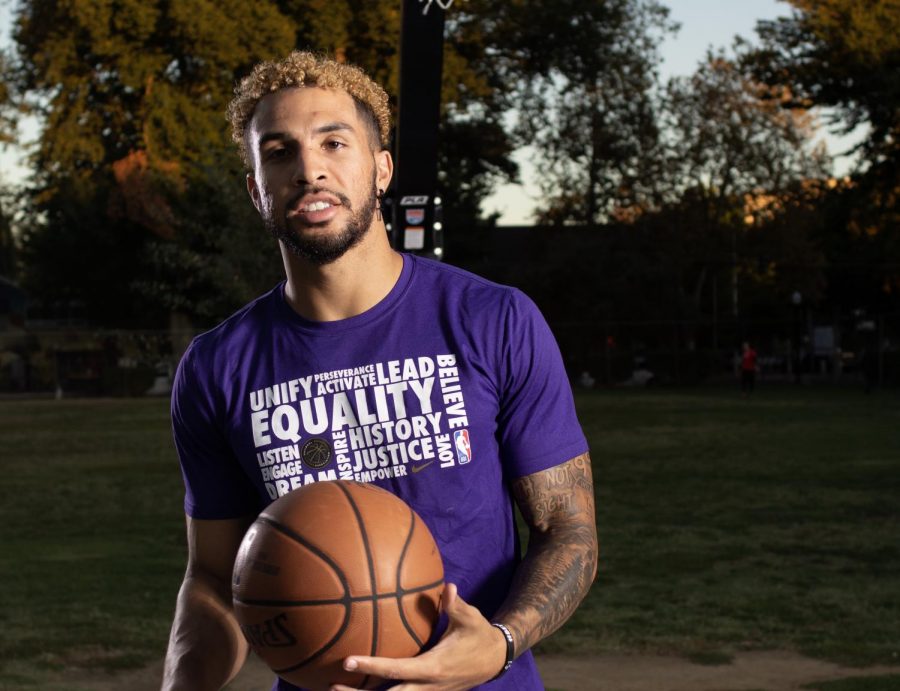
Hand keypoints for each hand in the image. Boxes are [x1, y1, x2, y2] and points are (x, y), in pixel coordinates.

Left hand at [329, 583, 507, 690]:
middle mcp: (426, 686)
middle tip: (332, 685)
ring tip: (337, 688)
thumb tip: (447, 587)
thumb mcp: (470, 618)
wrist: (496, 659)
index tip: (347, 662)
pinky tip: (364, 686)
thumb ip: (455, 605)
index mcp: (432, 668)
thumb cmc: (480, 635)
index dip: (371, 666)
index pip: (395, 669)